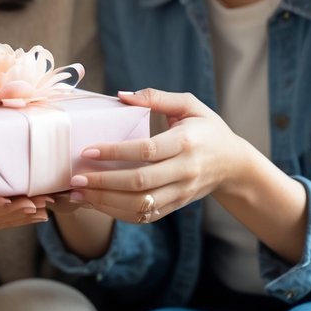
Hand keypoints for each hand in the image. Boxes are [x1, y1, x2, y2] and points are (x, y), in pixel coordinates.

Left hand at [69, 88, 253, 223]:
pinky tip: (97, 203)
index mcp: (186, 143)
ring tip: (78, 193)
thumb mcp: (190, 105)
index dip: (115, 152)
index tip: (87, 150)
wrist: (234, 166)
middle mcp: (184, 171)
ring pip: (139, 205)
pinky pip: (144, 216)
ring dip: (105, 202)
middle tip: (75, 177)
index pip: (147, 151)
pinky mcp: (176, 206)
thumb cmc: (208, 130)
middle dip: (103, 181)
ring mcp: (180, 192)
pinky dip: (118, 213)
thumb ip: (157, 97)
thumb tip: (122, 95)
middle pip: (139, 182)